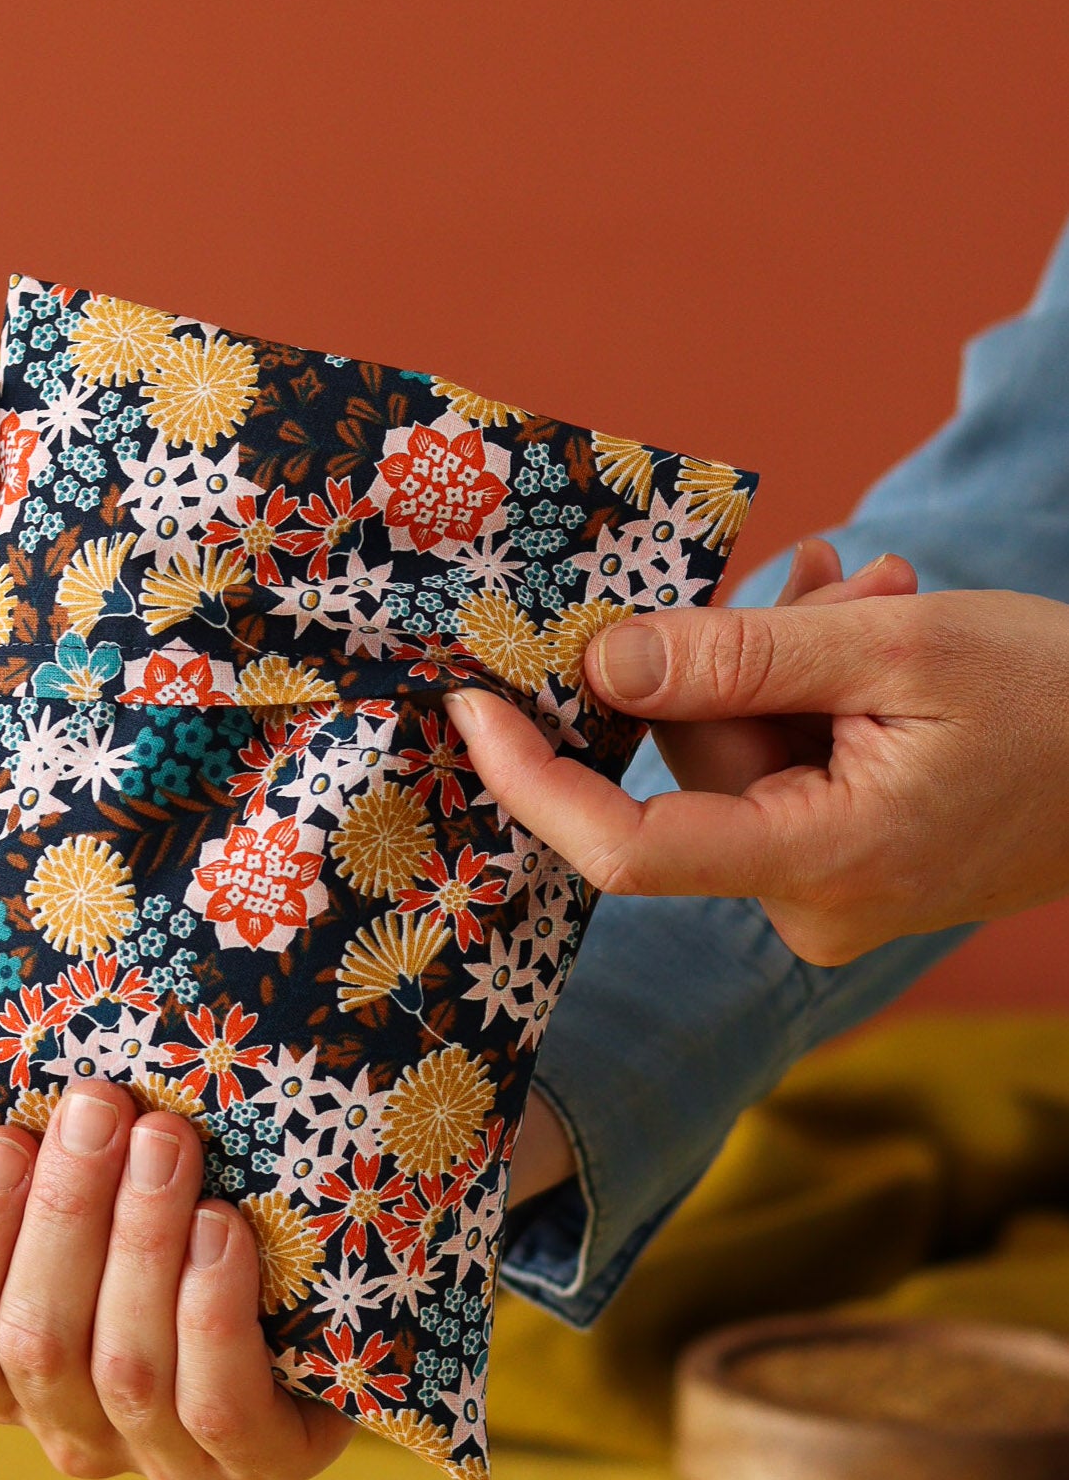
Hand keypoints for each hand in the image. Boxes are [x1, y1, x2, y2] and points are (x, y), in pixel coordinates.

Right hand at [0, 1085, 354, 1479]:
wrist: (303, 1234)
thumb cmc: (125, 1192)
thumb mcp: (11, 1160)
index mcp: (1, 1369)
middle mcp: (71, 1430)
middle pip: (35, 1346)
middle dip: (65, 1220)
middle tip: (99, 1106)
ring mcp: (165, 1455)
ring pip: (125, 1369)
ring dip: (142, 1246)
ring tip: (167, 1141)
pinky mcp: (261, 1457)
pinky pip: (220, 1408)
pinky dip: (214, 1314)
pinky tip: (226, 1230)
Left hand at [445, 547, 1068, 965]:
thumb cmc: (1064, 701)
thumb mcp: (896, 647)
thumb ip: (740, 657)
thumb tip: (598, 661)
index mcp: (823, 867)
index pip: (626, 851)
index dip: (534, 779)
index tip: (470, 705)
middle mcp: (813, 907)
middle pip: (693, 772)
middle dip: (734, 661)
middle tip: (831, 573)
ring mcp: (834, 896)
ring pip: (740, 756)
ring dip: (789, 660)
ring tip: (885, 590)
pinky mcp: (850, 869)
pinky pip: (785, 771)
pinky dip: (814, 694)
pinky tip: (881, 626)